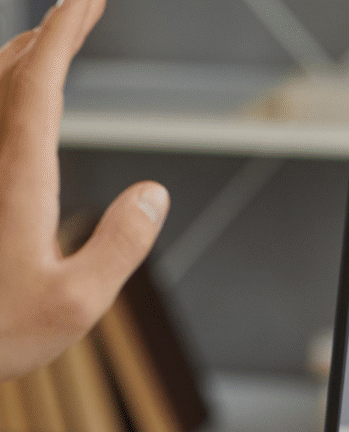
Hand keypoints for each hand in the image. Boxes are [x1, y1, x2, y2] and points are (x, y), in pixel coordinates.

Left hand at [0, 0, 168, 381]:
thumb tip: (153, 193)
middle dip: (44, 36)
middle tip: (77, 12)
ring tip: (48, 51)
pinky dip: (3, 102)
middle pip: (6, 74)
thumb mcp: (77, 304)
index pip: (40, 84)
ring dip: (17, 64)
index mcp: (16, 180)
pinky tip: (13, 118)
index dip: (64, 33)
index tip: (87, 0)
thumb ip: (120, 245)